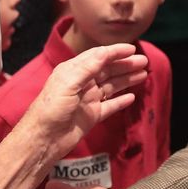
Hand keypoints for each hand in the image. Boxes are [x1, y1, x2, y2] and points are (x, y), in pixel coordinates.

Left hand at [19, 44, 148, 161]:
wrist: (43, 139)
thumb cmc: (51, 109)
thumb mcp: (68, 83)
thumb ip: (87, 67)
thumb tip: (105, 52)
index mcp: (73, 71)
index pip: (98, 56)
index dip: (115, 51)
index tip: (132, 48)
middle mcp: (82, 83)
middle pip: (108, 70)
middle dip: (125, 64)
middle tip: (143, 61)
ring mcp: (88, 100)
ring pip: (111, 86)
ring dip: (127, 79)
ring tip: (143, 74)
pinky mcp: (92, 116)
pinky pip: (110, 106)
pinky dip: (121, 101)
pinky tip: (132, 97)